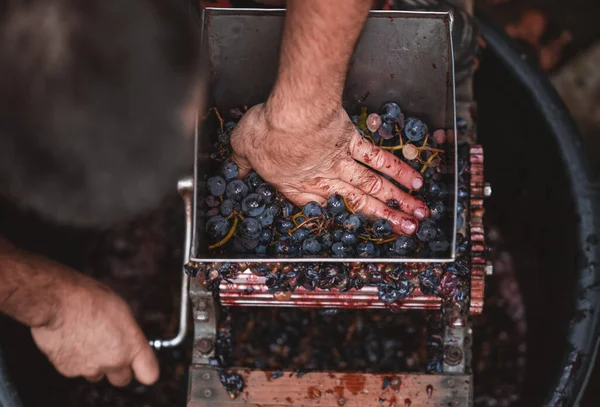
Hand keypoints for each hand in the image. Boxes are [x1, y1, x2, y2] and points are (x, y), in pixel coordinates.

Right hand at [30, 273, 158, 386]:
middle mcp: (113, 360)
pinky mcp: (69, 371)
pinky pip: (77, 370)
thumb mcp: (121, 308)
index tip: (143, 364)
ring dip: (96, 364)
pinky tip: (73, 341)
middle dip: (120, 368)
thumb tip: (127, 336)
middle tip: (114, 351)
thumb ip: (127, 331)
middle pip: (123, 379)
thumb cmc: (88, 298)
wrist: (57, 303)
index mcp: (131, 345)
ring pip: (98, 374)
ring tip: (89, 341)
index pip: (149, 373)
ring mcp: (90, 368)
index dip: (145, 368)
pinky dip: (76, 360)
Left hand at [230, 103, 429, 234]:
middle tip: (407, 230)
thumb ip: (242, 162)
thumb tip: (235, 169)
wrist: (292, 112)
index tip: (349, 222)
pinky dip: (397, 170)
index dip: (333, 214)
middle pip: (358, 202)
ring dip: (397, 200)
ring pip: (373, 185)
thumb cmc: (267, 131)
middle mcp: (323, 177)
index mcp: (296, 183)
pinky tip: (415, 181)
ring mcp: (341, 161)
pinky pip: (377, 158)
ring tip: (419, 214)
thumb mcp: (244, 147)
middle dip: (384, 216)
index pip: (316, 205)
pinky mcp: (353, 141)